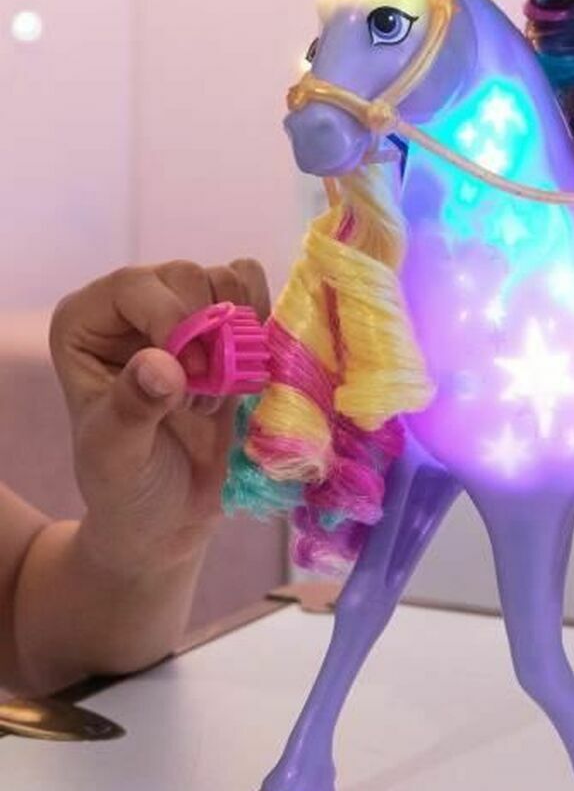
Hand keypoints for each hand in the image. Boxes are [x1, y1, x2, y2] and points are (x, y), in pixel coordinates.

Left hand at [48, 260, 271, 579]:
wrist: (172, 514)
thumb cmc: (130, 485)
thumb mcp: (118, 456)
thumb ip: (133, 409)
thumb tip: (162, 365)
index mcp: (88, 325)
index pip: (134, 286)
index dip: (171, 320)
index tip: (191, 377)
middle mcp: (135, 307)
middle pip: (188, 276)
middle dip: (210, 335)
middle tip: (206, 396)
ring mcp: (186, 312)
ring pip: (230, 281)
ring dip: (241, 337)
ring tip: (223, 391)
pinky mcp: (229, 328)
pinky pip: (259, 298)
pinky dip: (268, 330)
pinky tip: (252, 375)